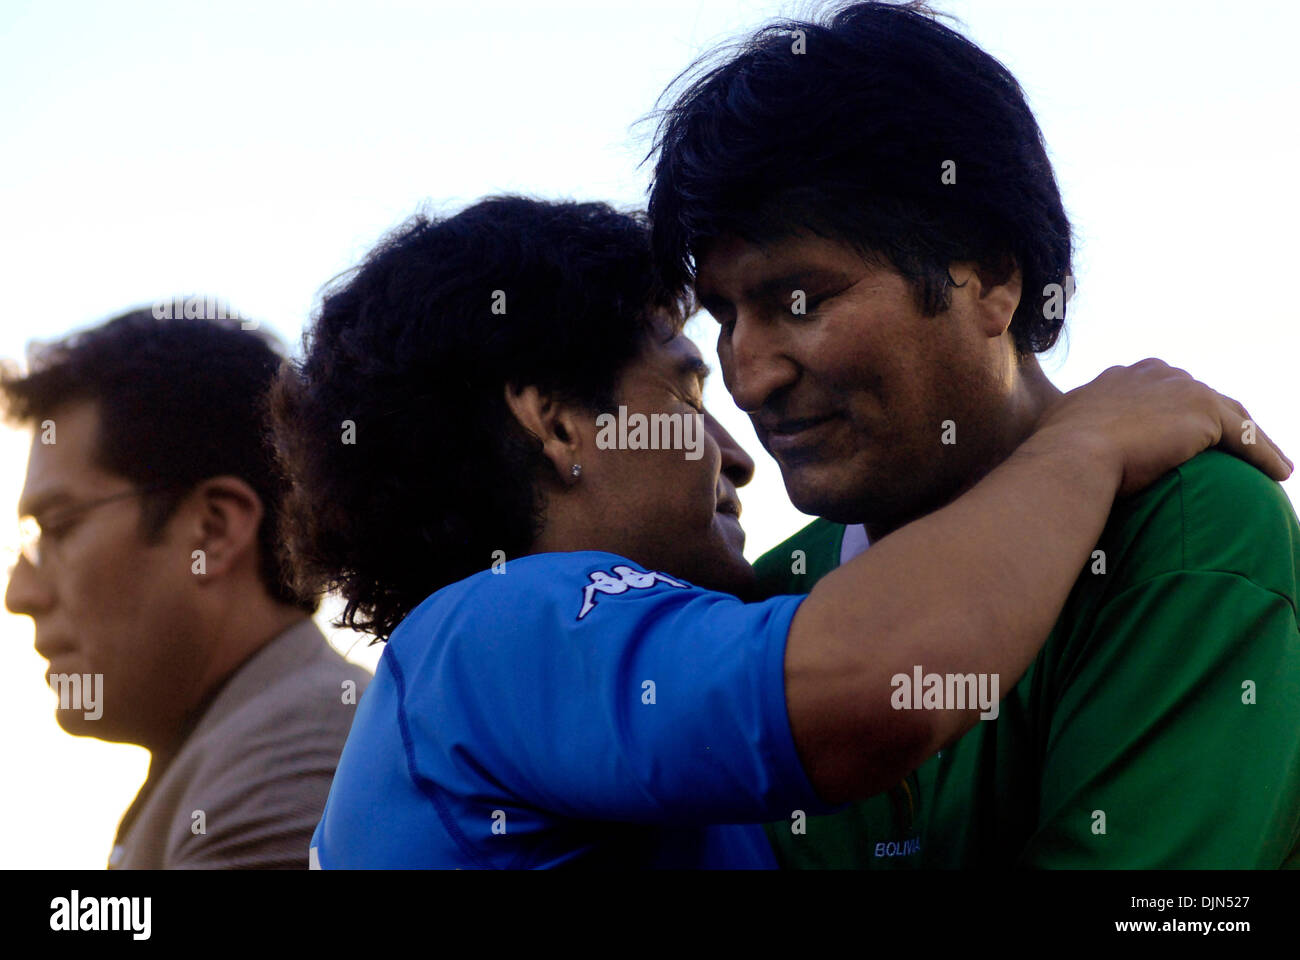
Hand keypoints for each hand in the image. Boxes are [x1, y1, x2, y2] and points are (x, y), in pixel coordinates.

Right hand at [1036, 359, 1291, 496]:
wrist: (1072, 457)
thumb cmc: (1055, 453)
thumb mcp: (1060, 429)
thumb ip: (1073, 427)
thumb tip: (1056, 446)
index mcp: (1121, 378)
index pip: (1162, 390)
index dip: (1177, 410)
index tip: (1185, 432)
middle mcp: (1154, 374)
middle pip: (1200, 396)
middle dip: (1218, 419)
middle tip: (1232, 444)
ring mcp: (1181, 390)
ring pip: (1230, 414)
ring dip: (1252, 438)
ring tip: (1270, 461)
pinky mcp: (1204, 414)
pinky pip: (1245, 436)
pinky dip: (1265, 454)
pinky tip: (1279, 473)